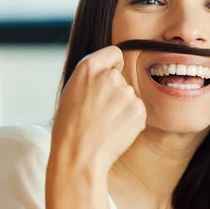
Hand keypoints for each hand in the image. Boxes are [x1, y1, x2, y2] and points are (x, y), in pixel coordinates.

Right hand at [50, 46, 146, 174]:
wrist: (79, 156)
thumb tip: (114, 71)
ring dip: (122, 107)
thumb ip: (93, 78)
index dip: (113, 64)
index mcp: (89, 67)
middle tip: (98, 112)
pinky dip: (130, 120)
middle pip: (121, 78)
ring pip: (129, 96)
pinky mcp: (139, 109)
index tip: (110, 74)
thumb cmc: (70, 127)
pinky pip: (137, 111)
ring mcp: (126, 93)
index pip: (114, 52)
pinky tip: (114, 130)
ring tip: (104, 124)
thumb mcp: (72, 91)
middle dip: (114, 91)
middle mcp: (110, 76)